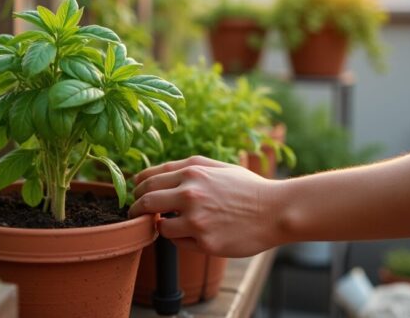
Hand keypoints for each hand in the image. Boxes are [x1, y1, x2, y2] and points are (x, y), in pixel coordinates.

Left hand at [128, 155, 283, 256]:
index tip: (134, 194)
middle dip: (136, 208)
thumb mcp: (218, 167)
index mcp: (192, 172)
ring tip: (170, 223)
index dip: (137, 187)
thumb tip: (155, 174)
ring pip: (159, 226)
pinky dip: (180, 238)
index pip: (149, 179)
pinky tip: (193, 233)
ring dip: (160, 225)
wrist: (275, 211)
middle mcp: (190, 194)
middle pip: (145, 202)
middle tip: (135, 213)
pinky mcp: (205, 243)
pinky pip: (178, 242)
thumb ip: (187, 167)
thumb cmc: (247, 188)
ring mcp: (196, 220)